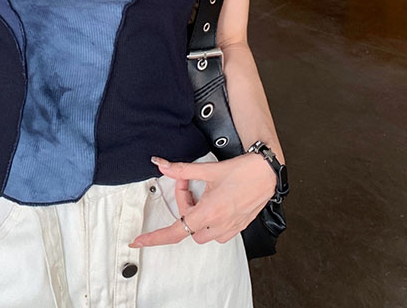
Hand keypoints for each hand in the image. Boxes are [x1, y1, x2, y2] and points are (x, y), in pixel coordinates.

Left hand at [129, 153, 275, 246]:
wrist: (266, 173)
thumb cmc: (242, 171)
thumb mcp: (207, 169)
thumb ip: (181, 170)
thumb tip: (162, 165)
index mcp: (209, 212)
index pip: (175, 231)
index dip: (155, 238)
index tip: (139, 241)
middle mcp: (219, 224)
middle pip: (187, 227)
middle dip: (183, 207)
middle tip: (186, 186)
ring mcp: (229, 228)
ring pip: (201, 232)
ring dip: (196, 215)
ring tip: (202, 192)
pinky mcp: (238, 227)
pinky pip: (216, 232)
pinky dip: (209, 219)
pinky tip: (213, 201)